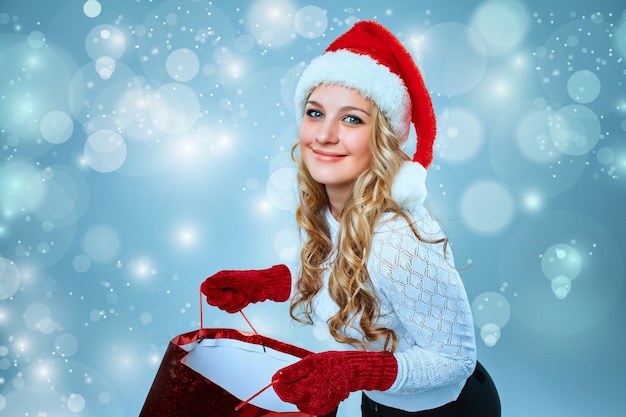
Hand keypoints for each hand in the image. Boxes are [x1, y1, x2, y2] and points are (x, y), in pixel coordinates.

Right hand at [200, 264, 290, 312]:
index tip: (222, 292)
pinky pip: (230, 310)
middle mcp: (223, 286)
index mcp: (220, 278)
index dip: (211, 293)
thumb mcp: (234, 279)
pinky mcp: (235, 302)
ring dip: (234, 303)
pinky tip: (245, 300)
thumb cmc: (252, 280)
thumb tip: (205, 284)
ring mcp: (229, 294)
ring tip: (243, 296)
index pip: (206, 288)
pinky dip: (238, 306)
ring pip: (222, 307)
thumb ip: (218, 282)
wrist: (266, 287)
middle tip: (233, 294)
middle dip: (224, 300)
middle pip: (212, 301)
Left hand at [272, 350, 397, 415]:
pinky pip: (307, 402)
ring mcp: (317, 408)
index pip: (283, 392)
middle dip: (291, 384)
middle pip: (290, 396)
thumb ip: (292, 372)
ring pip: (297, 400)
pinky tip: (316, 384)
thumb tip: (278, 377)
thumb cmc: (334, 364)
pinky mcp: (322, 409)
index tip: (278, 375)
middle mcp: (312, 403)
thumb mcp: (311, 362)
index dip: (278, 383)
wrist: (352, 371)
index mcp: (308, 390)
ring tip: (312, 376)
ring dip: (299, 389)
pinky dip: (308, 393)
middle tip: (301, 372)